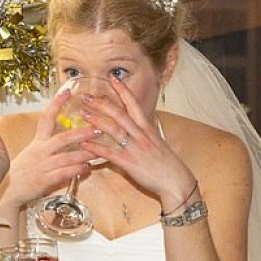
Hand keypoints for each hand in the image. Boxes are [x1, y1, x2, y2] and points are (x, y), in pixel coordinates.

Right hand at [0, 89, 97, 208]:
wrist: (10, 191)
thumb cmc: (24, 172)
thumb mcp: (33, 153)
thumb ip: (50, 145)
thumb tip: (70, 138)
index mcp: (37, 142)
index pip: (46, 118)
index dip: (56, 103)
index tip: (67, 91)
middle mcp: (40, 151)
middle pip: (62, 138)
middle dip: (81, 133)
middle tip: (98, 128)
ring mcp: (42, 166)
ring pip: (66, 157)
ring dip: (84, 154)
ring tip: (99, 151)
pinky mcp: (44, 180)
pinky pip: (63, 173)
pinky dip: (76, 170)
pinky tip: (86, 168)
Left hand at [79, 77, 194, 203]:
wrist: (176, 182)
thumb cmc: (166, 164)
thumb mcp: (157, 143)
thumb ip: (144, 133)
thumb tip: (135, 126)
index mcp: (147, 129)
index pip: (134, 104)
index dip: (123, 91)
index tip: (113, 79)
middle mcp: (141, 135)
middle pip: (120, 114)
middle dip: (103, 104)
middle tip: (87, 96)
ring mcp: (135, 148)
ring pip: (115, 130)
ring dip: (97, 121)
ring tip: (83, 115)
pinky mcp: (130, 163)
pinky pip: (110, 153)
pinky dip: (97, 148)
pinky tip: (85, 145)